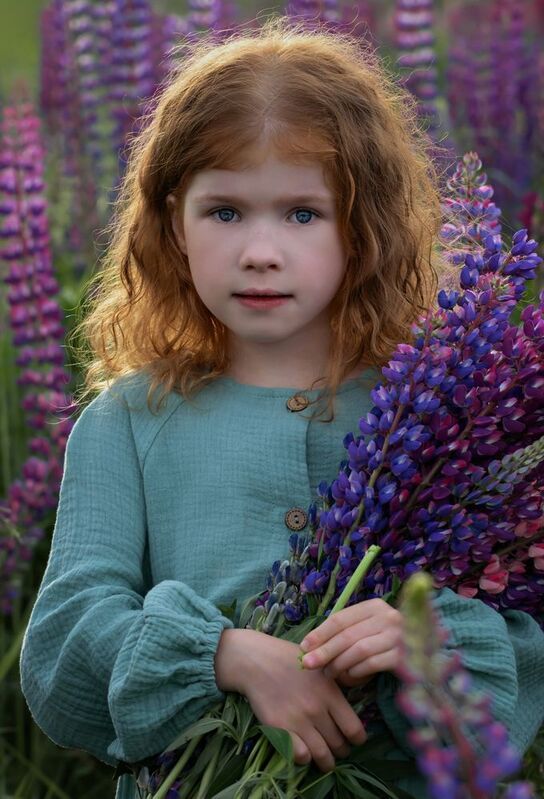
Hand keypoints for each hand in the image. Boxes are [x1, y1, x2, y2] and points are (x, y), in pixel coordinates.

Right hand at [215, 628, 366, 772]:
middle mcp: (317, 709)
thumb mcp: (319, 665)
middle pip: (339, 745)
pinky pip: (300, 756)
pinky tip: (305, 752)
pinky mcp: (279, 728)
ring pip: (322, 756)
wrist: (256, 660)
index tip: (354, 739)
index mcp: (330, 693)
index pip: (354, 729)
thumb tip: (354, 699)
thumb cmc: (289, 659)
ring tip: (325, 760)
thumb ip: (337, 684)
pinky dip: (305, 758)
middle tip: (339, 749)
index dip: (358, 739)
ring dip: (326, 762)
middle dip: (342, 751)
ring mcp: (298, 720)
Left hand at [299, 599, 403, 687]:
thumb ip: (345, 632)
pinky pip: (372, 664)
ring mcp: (398, 636)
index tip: (303, 647)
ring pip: (358, 650)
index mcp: (375, 606)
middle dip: (324, 651)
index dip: (319, 633)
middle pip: (347, 635)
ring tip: (329, 673)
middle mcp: (389, 617)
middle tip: (308, 664)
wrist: (425, 654)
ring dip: (339, 664)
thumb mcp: (367, 628)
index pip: (340, 619)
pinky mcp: (404, 656)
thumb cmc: (386, 640)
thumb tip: (310, 646)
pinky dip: (357, 672)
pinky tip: (350, 676)